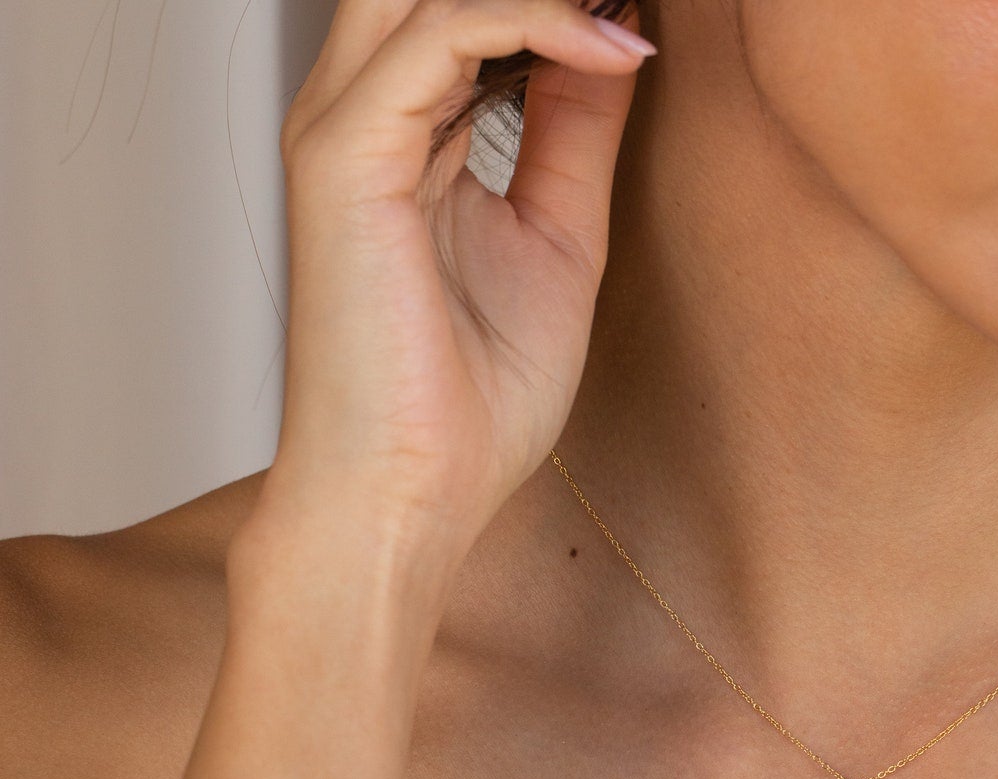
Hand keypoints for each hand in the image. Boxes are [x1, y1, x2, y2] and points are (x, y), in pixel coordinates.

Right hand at [251, 0, 654, 593]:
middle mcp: (360, 117)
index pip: (464, 9)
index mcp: (403, 137)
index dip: (555, 3)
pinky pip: (441, 38)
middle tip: (631, 0)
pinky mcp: (345, 159)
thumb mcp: (560, 244)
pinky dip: (535, 21)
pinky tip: (612, 48)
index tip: (642, 12)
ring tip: (628, 10)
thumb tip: (615, 40)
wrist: (411, 497)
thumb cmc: (469, 407)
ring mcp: (342, 131)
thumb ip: (575, 134)